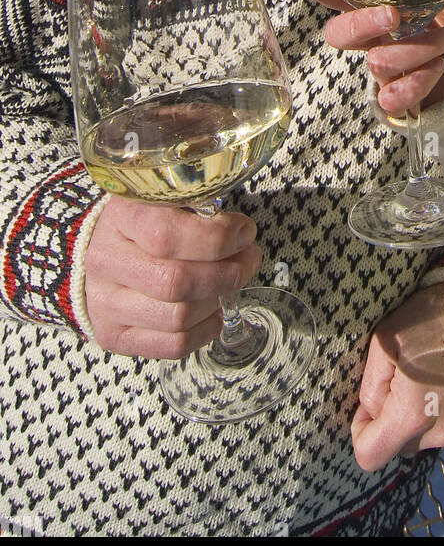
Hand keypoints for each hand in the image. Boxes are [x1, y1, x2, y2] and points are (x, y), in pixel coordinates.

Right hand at [84, 195, 261, 357]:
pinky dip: (205, 330)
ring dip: (218, 301)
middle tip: (248, 259)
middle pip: (177, 282)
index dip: (217, 238)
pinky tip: (214, 311)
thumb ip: (196, 210)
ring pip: (179, 317)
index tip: (244, 232)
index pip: (168, 236)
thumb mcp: (162, 200)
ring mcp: (106, 305)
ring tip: (230, 283)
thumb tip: (238, 233)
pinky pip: (172, 345)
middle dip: (227, 273)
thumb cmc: (139, 225)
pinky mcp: (114, 336)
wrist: (93, 254)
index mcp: (120, 219)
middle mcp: (106, 263)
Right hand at [296, 0, 443, 118]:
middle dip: (361, 22)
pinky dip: (417, 81)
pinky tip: (437, 69)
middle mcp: (376, 42)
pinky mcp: (398, 101)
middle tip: (392, 14)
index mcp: (382, 12)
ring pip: (377, 63)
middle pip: (339, 34)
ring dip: (415, 48)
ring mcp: (385, 73)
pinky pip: (393, 97)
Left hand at [351, 283, 443, 471]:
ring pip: (422, 438)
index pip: (369, 456)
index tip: (370, 403)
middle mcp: (442, 434)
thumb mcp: (383, 343)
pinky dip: (441, 414)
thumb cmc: (430, 320)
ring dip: (417, 418)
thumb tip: (371, 414)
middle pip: (397, 447)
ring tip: (428, 378)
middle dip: (391, 419)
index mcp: (413, 416)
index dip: (361, 431)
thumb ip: (369, 388)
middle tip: (402, 379)